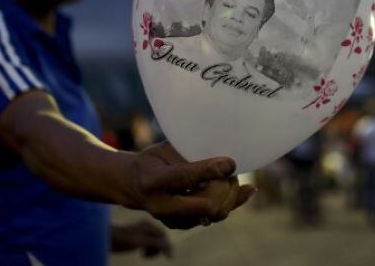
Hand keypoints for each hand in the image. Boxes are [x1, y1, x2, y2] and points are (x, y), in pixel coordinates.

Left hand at [111, 220, 172, 258]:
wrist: (107, 238)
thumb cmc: (123, 239)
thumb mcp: (140, 242)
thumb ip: (155, 242)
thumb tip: (169, 245)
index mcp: (149, 226)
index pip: (164, 236)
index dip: (167, 247)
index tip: (168, 258)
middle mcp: (147, 226)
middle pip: (160, 239)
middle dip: (158, 249)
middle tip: (148, 256)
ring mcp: (142, 231)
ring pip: (154, 242)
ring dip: (152, 250)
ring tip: (144, 255)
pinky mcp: (138, 236)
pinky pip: (148, 243)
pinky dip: (147, 249)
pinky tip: (141, 252)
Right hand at [127, 141, 255, 228]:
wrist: (134, 185)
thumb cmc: (153, 160)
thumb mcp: (165, 149)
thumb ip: (189, 155)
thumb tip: (224, 164)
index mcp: (153, 180)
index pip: (185, 177)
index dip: (210, 170)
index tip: (229, 163)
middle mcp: (161, 205)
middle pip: (206, 204)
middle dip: (225, 187)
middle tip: (231, 171)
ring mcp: (172, 219)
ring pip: (214, 213)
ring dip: (230, 195)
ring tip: (231, 178)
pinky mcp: (183, 224)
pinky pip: (214, 217)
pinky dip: (230, 202)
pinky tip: (241, 190)